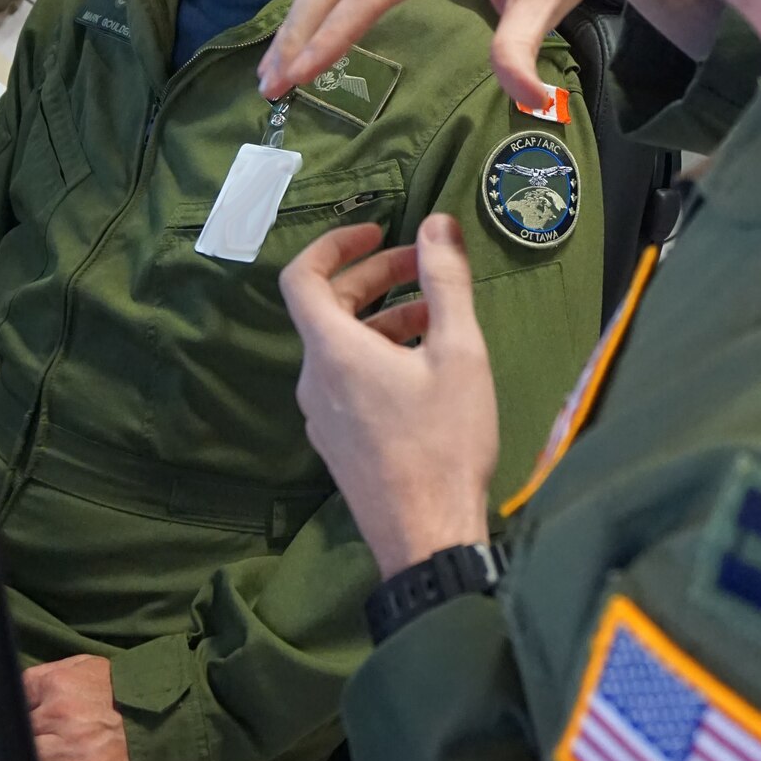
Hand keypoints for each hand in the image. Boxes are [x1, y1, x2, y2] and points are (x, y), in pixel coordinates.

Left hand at [24, 654, 132, 760]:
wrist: (165, 713)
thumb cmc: (120, 688)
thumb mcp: (85, 665)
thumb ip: (49, 672)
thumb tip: (15, 688)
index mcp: (56, 683)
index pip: (14, 698)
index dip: (15, 709)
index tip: (17, 718)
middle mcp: (59, 713)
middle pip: (16, 730)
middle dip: (19, 736)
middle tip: (26, 741)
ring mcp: (71, 745)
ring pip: (27, 758)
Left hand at [279, 215, 499, 578]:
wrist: (427, 535)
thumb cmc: (444, 441)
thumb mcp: (458, 351)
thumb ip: (445, 281)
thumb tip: (437, 224)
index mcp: (332, 351)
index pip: (302, 276)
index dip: (335, 243)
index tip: (378, 231)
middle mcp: (314, 379)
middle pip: (328, 308)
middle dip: (376, 277)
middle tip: (425, 267)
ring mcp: (321, 416)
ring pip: (343, 347)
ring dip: (385, 319)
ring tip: (439, 319)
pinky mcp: (337, 444)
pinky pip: (348, 381)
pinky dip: (380, 356)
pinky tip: (427, 370)